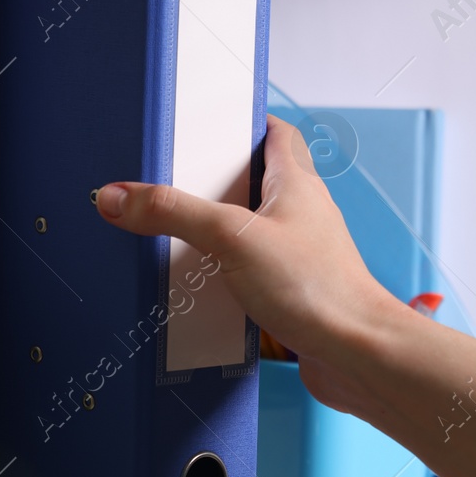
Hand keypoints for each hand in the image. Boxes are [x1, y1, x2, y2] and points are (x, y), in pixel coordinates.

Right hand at [94, 115, 407, 372]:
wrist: (358, 354)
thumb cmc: (320, 289)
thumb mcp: (232, 238)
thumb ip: (174, 212)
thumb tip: (117, 195)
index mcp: (296, 184)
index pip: (275, 133)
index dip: (243, 123)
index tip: (208, 122)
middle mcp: (301, 215)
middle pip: (256, 183)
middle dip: (215, 183)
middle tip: (175, 181)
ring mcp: (298, 255)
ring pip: (250, 232)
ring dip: (217, 234)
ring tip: (176, 235)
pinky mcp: (291, 293)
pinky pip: (250, 275)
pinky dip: (224, 277)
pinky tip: (199, 289)